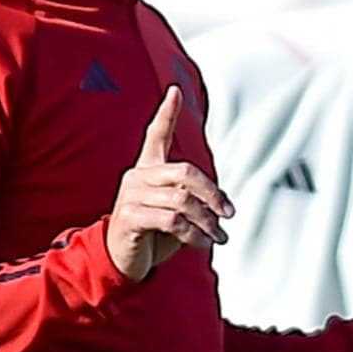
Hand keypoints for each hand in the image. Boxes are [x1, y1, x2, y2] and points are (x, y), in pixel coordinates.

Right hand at [106, 86, 231, 281]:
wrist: (123, 261)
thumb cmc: (153, 233)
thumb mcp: (176, 212)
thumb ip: (194, 200)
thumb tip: (222, 204)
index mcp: (148, 169)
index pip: (156, 134)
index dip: (167, 113)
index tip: (175, 91)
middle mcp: (137, 176)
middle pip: (185, 172)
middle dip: (213, 194)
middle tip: (229, 213)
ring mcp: (131, 196)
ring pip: (183, 201)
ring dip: (207, 222)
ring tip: (219, 237)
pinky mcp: (129, 218)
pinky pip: (172, 221)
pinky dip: (194, 235)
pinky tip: (202, 244)